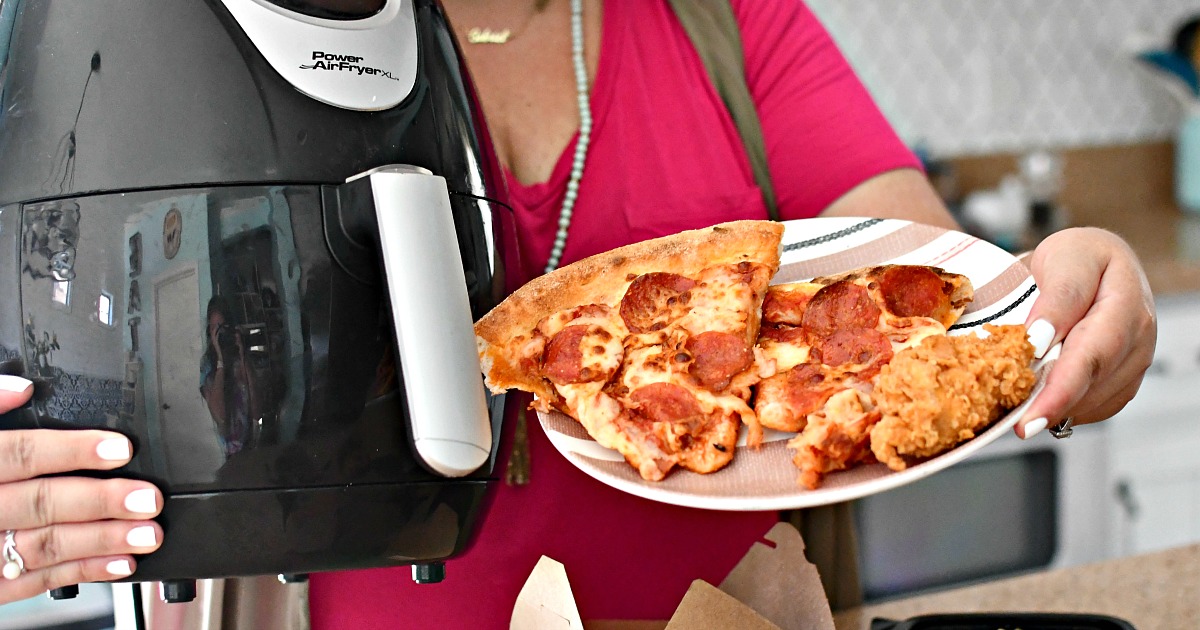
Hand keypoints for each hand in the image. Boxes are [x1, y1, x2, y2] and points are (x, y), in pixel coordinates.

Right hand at [0, 375, 163, 603]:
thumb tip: (20, 387)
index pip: (18, 454)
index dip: (70, 450)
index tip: (119, 448)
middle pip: (39, 503)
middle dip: (100, 502)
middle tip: (147, 498)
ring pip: (43, 545)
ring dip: (102, 541)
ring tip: (147, 533)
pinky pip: (36, 580)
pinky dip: (82, 571)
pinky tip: (120, 562)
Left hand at [1014, 228, 1156, 437]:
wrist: (1089, 263)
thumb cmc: (1073, 259)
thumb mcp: (1061, 259)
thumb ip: (1057, 296)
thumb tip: (1039, 338)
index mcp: (1125, 298)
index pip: (1094, 351)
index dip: (1063, 387)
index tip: (1032, 413)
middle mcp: (1140, 333)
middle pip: (1096, 380)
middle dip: (1055, 405)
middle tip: (1020, 427)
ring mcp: (1137, 358)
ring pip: (1097, 397)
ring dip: (1059, 408)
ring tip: (1021, 413)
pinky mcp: (1125, 377)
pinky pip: (1097, 405)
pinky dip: (1068, 408)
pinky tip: (1043, 404)